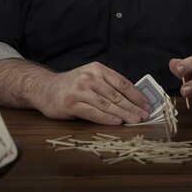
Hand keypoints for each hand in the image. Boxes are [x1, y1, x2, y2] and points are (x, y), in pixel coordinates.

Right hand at [35, 62, 150, 124]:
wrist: (45, 88)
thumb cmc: (72, 85)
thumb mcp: (90, 77)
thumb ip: (108, 85)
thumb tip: (133, 99)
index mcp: (97, 69)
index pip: (122, 82)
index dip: (136, 95)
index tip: (147, 105)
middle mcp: (89, 77)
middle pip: (116, 95)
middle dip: (133, 107)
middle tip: (145, 116)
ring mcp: (80, 90)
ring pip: (107, 105)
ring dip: (124, 114)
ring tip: (135, 121)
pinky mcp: (72, 104)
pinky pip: (93, 113)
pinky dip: (107, 119)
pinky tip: (117, 122)